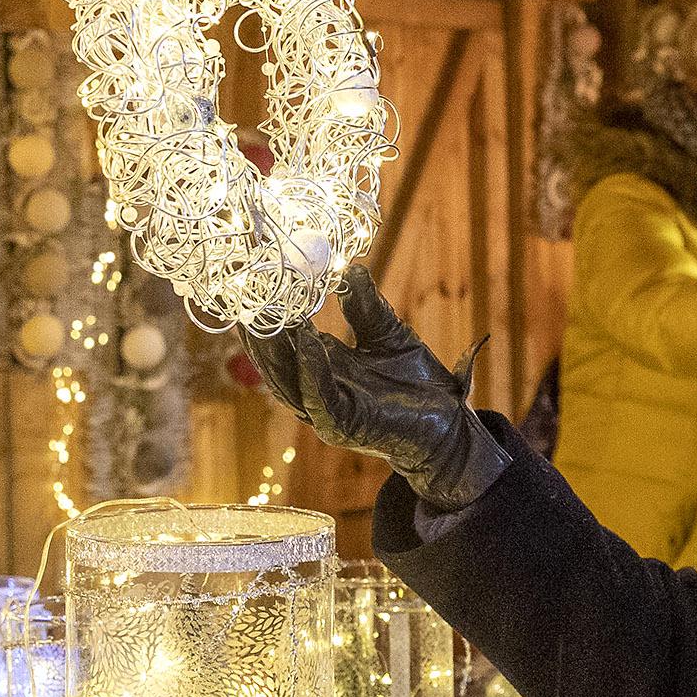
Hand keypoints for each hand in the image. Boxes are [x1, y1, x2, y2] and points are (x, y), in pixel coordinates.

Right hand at [243, 270, 508, 514]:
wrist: (450, 422)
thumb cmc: (418, 381)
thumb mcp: (389, 334)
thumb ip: (367, 308)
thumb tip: (351, 269)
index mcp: (324, 366)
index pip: (286, 340)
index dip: (272, 313)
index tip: (259, 280)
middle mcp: (318, 389)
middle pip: (276, 360)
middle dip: (260, 330)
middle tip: (246, 294)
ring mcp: (326, 410)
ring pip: (288, 379)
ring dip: (275, 347)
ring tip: (265, 312)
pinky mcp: (343, 426)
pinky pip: (319, 395)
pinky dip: (310, 367)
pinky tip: (307, 337)